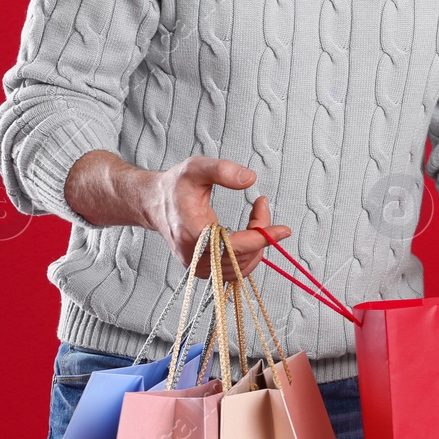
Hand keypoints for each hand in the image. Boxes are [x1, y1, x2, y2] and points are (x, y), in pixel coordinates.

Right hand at [140, 156, 291, 280]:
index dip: (261, 238)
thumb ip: (222, 170)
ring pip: (242, 267)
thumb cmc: (176, 186)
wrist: (155, 203)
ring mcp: (198, 267)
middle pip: (242, 257)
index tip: (284, 229)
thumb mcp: (196, 168)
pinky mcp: (204, 270)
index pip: (234, 246)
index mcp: (191, 234)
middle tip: (261, 205)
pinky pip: (236, 269)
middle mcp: (193, 257)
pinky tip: (250, 230)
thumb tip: (250, 179)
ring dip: (258, 244)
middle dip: (261, 234)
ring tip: (256, 214)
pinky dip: (250, 251)